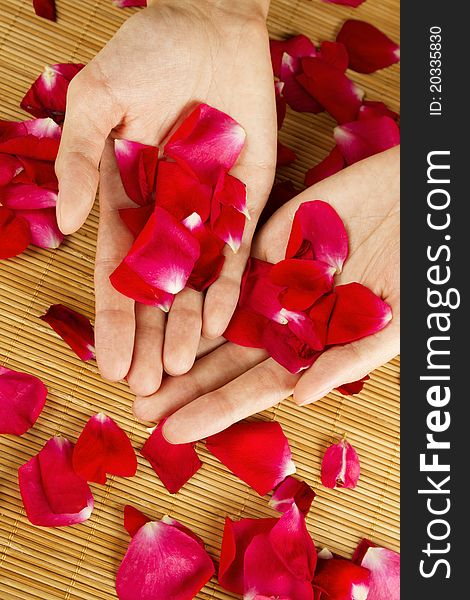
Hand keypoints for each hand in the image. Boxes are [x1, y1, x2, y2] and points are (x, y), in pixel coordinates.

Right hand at [55, 0, 275, 394]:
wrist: (208, 27)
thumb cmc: (145, 55)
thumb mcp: (96, 102)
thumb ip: (79, 160)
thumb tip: (70, 221)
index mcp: (126, 202)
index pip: (116, 274)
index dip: (112, 319)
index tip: (109, 364)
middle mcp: (166, 218)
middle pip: (156, 291)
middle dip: (148, 337)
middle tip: (144, 385)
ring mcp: (208, 214)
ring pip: (196, 281)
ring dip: (187, 325)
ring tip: (179, 367)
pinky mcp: (247, 200)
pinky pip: (238, 251)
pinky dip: (228, 286)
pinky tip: (219, 323)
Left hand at [133, 147, 399, 441]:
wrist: (416, 202)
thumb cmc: (417, 268)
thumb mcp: (395, 321)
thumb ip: (350, 357)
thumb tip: (301, 398)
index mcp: (311, 346)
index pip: (255, 386)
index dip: (215, 410)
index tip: (173, 433)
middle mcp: (282, 319)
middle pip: (222, 357)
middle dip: (181, 383)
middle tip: (136, 406)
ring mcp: (268, 279)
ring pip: (211, 314)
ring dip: (174, 338)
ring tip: (132, 361)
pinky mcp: (261, 239)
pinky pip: (220, 263)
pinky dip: (189, 281)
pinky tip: (152, 299)